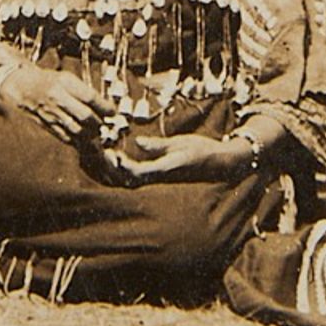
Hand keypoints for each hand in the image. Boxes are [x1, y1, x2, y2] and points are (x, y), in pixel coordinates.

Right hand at [0, 60, 110, 142]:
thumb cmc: (47, 82)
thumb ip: (83, 91)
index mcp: (64, 83)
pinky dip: (77, 140)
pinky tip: (83, 139)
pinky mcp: (47, 126)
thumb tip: (102, 106)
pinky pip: (67, 138)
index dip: (104, 106)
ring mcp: (52, 114)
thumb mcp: (66, 78)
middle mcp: (58, 98)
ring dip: (90, 134)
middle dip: (98, 123)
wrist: (20, 88)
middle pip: (85, 116)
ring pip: (77, 130)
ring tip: (96, 133)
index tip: (112, 111)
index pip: (90, 97)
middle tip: (104, 123)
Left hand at [109, 132, 254, 183]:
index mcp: (165, 170)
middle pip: (131, 181)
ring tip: (111, 156)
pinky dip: (130, 170)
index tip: (111, 153)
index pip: (136, 172)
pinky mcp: (164, 178)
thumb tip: (137, 143)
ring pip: (135, 181)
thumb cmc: (202, 150)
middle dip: (116, 170)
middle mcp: (161, 179)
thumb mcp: (181, 143)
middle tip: (104, 154)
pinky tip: (125, 159)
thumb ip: (159, 146)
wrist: (220, 163)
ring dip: (121, 171)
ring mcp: (162, 181)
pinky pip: (142, 178)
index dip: (121, 165)